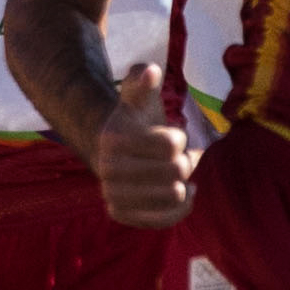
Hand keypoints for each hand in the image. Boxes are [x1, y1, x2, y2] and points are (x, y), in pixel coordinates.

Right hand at [96, 65, 198, 227]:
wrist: (116, 156)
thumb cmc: (136, 123)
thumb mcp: (139, 98)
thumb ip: (143, 80)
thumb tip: (150, 70)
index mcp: (113, 138)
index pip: (172, 143)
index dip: (179, 138)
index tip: (169, 135)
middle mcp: (107, 169)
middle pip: (176, 169)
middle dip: (182, 161)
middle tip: (173, 157)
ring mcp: (112, 194)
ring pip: (175, 194)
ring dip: (182, 183)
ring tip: (173, 175)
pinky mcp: (121, 214)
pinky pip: (166, 219)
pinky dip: (181, 207)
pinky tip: (182, 193)